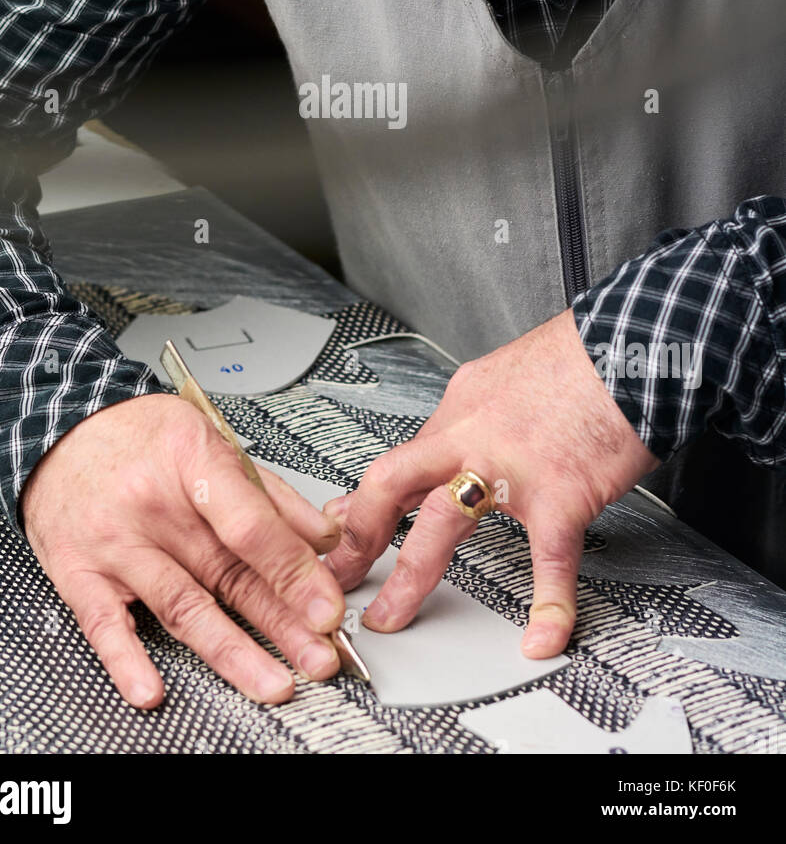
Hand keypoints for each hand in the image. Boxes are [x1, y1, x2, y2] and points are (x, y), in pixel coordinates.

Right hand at [20, 393, 346, 707]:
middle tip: (321, 658)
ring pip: (181, 607)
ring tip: (273, 682)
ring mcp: (113, 543)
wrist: (60, 432)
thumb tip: (323, 537)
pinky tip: (152, 690)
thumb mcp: (208, 437)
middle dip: (281, 623)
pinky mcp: (79, 575)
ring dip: (231, 652)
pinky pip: (105, 626)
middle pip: (226, 574)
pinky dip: (128, 662)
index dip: (293, 571)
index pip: (249, 525)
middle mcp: (150, 504)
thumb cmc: (138, 436)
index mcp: (189, 460)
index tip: (326, 607)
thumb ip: (267, 492)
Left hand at [324, 309, 658, 656]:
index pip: (401, 459)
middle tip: (339, 575)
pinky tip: (542, 637)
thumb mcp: (512, 374)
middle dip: (356, 534)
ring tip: (393, 617)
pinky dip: (548, 605)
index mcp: (463, 404)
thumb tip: (461, 439)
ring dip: (410, 577)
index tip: (343, 526)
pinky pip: (549, 559)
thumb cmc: (588, 355)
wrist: (638, 341)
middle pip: (391, 482)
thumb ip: (483, 412)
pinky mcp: (561, 491)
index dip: (364, 499)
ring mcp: (512, 464)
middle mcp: (473, 431)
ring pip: (442, 523)